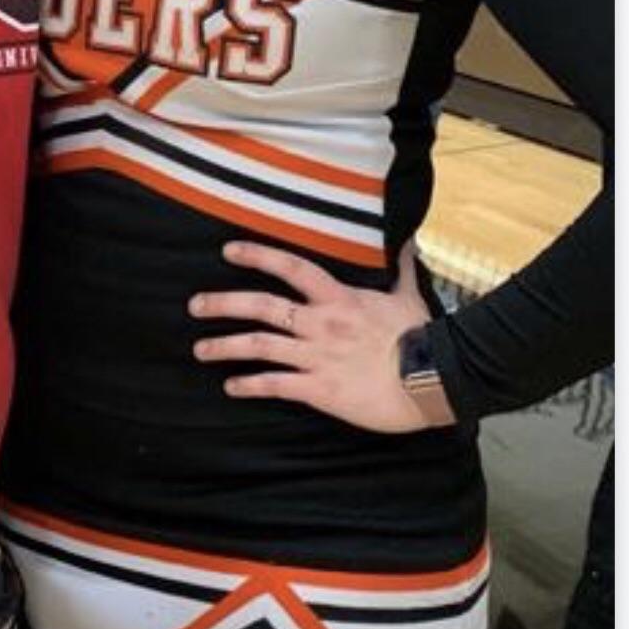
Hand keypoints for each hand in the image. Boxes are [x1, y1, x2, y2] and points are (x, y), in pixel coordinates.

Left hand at [188, 239, 454, 432]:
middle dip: (223, 304)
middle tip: (194, 305)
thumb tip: (406, 240)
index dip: (257, 255)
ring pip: (259, 346)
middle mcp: (321, 323)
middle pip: (261, 306)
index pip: (291, 267)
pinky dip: (249, 385)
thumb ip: (400, 269)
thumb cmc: (423, 339)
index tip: (229, 250)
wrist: (434, 381)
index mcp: (339, 298)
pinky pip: (276, 385)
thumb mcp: (410, 297)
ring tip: (200, 349)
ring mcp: (317, 356)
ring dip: (225, 347)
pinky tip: (231, 387)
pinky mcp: (319, 389)